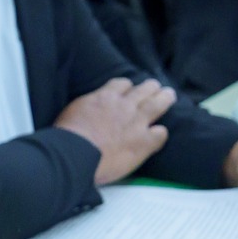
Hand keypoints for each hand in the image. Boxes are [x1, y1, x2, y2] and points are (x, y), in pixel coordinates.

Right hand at [54, 77, 177, 185]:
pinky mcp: (143, 142)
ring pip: (157, 104)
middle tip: (156, 86)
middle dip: (151, 87)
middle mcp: (124, 106)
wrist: (75, 154)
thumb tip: (89, 110)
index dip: (127, 87)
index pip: (122, 84)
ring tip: (169, 95)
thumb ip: (88, 107)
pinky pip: (160, 134)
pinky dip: (161, 133)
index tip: (127, 90)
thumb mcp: (74, 110)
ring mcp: (136, 123)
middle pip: (144, 89)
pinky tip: (159, 134)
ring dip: (165, 98)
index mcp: (105, 97)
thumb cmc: (67, 135)